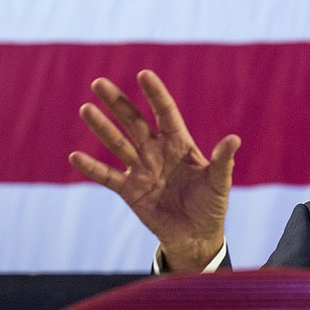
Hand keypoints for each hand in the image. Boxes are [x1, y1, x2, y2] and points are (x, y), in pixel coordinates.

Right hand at [68, 69, 240, 271]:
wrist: (195, 235)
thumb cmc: (211, 204)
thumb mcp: (219, 182)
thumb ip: (223, 161)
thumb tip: (234, 139)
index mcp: (179, 143)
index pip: (165, 112)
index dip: (155, 94)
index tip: (143, 74)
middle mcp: (157, 151)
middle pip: (134, 121)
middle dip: (117, 102)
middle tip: (98, 83)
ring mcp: (141, 169)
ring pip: (118, 143)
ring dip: (101, 127)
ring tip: (86, 108)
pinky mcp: (130, 191)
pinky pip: (108, 176)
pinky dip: (92, 168)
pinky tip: (75, 156)